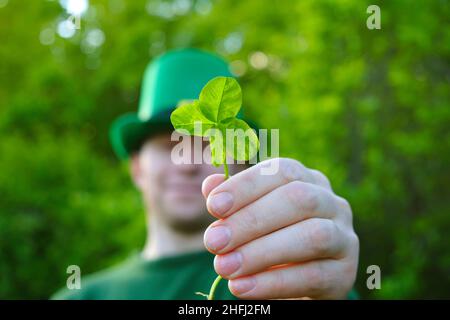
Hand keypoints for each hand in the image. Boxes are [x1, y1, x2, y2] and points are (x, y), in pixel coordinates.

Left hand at [202, 158, 358, 298]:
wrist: (297, 280)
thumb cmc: (270, 239)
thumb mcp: (250, 218)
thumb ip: (233, 201)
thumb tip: (210, 185)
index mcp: (308, 180)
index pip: (282, 171)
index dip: (246, 185)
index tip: (214, 206)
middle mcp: (332, 203)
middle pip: (299, 199)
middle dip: (251, 220)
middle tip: (214, 241)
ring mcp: (344, 238)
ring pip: (312, 236)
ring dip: (261, 252)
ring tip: (224, 267)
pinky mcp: (344, 274)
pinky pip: (313, 276)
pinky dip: (273, 283)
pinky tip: (242, 287)